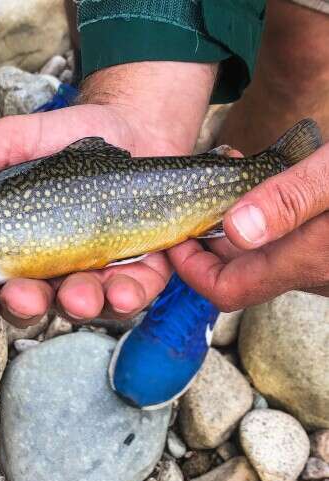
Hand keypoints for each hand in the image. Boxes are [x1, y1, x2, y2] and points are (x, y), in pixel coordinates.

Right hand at [0, 61, 216, 328]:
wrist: (132, 130)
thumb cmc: (62, 140)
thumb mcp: (10, 144)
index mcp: (7, 251)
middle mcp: (43, 273)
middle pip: (23, 310)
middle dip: (21, 308)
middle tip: (22, 293)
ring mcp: (88, 277)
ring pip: (73, 309)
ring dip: (73, 306)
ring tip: (77, 291)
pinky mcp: (130, 275)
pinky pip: (124, 300)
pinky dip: (122, 299)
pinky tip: (121, 289)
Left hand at [168, 142, 328, 309]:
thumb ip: (290, 201)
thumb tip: (235, 228)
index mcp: (305, 261)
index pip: (227, 289)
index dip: (191, 269)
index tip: (176, 236)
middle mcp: (308, 269)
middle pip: (235, 270)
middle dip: (206, 238)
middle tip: (194, 200)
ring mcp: (315, 258)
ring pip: (256, 252)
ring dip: (232, 222)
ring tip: (223, 181)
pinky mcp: (322, 244)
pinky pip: (277, 239)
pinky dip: (258, 216)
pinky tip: (258, 183)